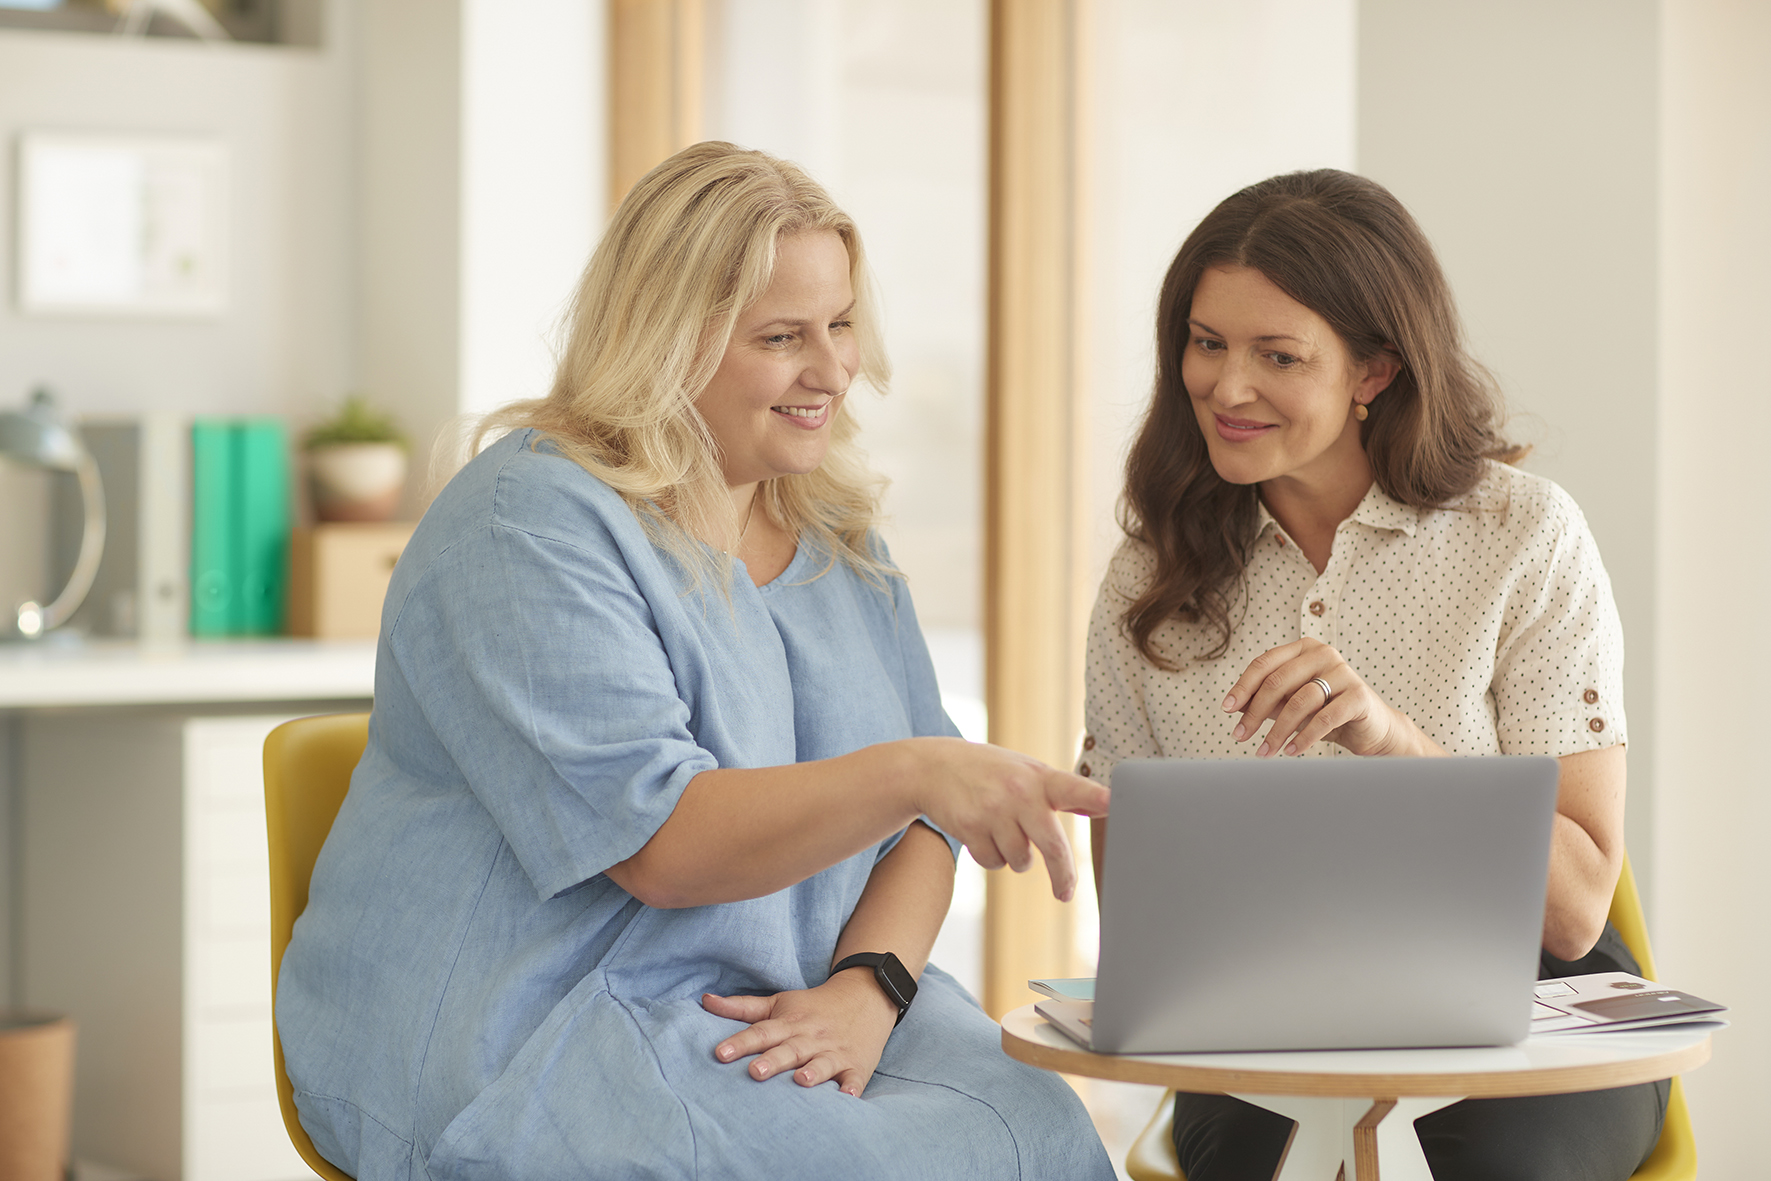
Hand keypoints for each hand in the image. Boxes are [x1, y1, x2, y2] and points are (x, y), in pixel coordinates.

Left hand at [702, 970, 898, 1096]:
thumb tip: (704, 1001)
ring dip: (813, 1071)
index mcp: (789, 1023)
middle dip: (773, 1060)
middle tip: (755, 1072)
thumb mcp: (778, 1002)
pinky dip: (851, 1087)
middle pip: (790, 1049)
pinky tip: (846, 1096)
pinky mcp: (855, 1065)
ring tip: (800, 1081)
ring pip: (822, 1062)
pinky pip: (854, 1078)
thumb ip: (741, 1007)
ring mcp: (834, 1051)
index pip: (762, 1032)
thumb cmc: (812, 1006)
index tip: (720, 1053)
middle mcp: (810, 1037)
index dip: (741, 1042)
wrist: (865, 996)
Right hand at [900, 738, 1109, 902]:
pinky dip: (991, 857)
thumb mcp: (1025, 771)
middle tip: (1066, 893)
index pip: (1074, 788)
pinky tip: (981, 833)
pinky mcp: (970, 828)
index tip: (1115, 804)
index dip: (1096, 797)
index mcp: (1039, 778)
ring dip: (1016, 857)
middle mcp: (1019, 793)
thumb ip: (1061, 791)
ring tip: (1002, 832)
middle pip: (1053, 847)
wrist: (932, 767)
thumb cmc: (990, 771)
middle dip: (1063, 875)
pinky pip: (993, 862)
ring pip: (1020, 861)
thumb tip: (1104, 804)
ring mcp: (994, 811)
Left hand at [1222, 638, 1438, 757]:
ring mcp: (1343, 673)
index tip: (1226, 709)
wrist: (1371, 728)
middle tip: (1240, 736)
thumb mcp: (1292, 704)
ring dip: (1277, 730)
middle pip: (1278, 682)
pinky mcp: (1359, 696)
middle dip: (1254, 712)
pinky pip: (1324, 718)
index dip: (1242, 687)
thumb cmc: (1326, 713)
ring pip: (1299, 701)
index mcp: (1304, 649)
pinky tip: (1291, 751)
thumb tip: (1235, 706)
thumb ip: (1267, 701)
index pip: (1264, 664)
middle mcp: (1324, 654)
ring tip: (1265, 751)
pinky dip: (1304, 737)